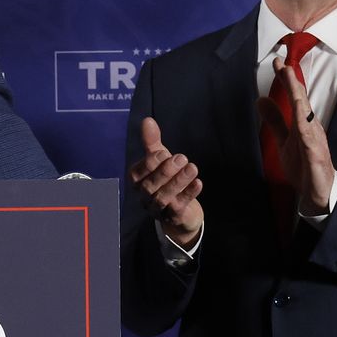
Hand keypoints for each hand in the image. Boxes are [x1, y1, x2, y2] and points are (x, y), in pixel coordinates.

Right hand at [128, 117, 203, 246]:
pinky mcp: (174, 216)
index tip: (164, 153)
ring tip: (192, 168)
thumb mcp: (160, 159)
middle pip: (150, 186)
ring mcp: (158, 209)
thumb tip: (147, 120)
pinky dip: (189, 194)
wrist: (179, 211)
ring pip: (163, 197)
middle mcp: (144, 197)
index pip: (137, 173)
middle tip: (182, 158)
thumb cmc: (166, 180)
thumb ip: (152, 141)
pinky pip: (179, 206)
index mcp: (137, 181)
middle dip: (165, 171)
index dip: (151, 163)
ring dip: (178, 182)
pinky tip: (198, 183)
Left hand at [255, 61, 334, 213]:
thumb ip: (275, 121)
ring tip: (293, 83)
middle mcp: (310, 128)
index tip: (277, 62)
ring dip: (299, 99)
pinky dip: (305, 128)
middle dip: (293, 83)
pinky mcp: (316, 157)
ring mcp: (315, 141)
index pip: (294, 97)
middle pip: (302, 101)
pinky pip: (310, 141)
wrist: (317, 192)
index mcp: (303, 123)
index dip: (287, 80)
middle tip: (284, 64)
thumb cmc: (304, 165)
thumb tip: (261, 100)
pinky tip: (300, 118)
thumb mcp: (284, 140)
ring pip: (306, 116)